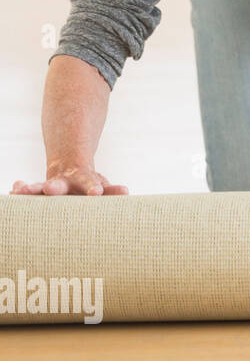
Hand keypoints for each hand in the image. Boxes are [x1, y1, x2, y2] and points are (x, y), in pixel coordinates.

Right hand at [11, 162, 128, 195]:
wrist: (71, 169)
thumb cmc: (90, 185)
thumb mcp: (102, 186)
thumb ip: (112, 190)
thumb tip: (126, 191)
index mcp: (85, 183)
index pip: (90, 185)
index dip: (93, 188)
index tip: (95, 192)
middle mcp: (67, 183)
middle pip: (60, 185)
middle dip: (55, 187)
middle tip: (50, 189)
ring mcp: (51, 185)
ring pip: (40, 186)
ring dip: (32, 189)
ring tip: (20, 189)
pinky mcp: (39, 189)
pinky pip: (29, 189)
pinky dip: (21, 189)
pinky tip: (13, 191)